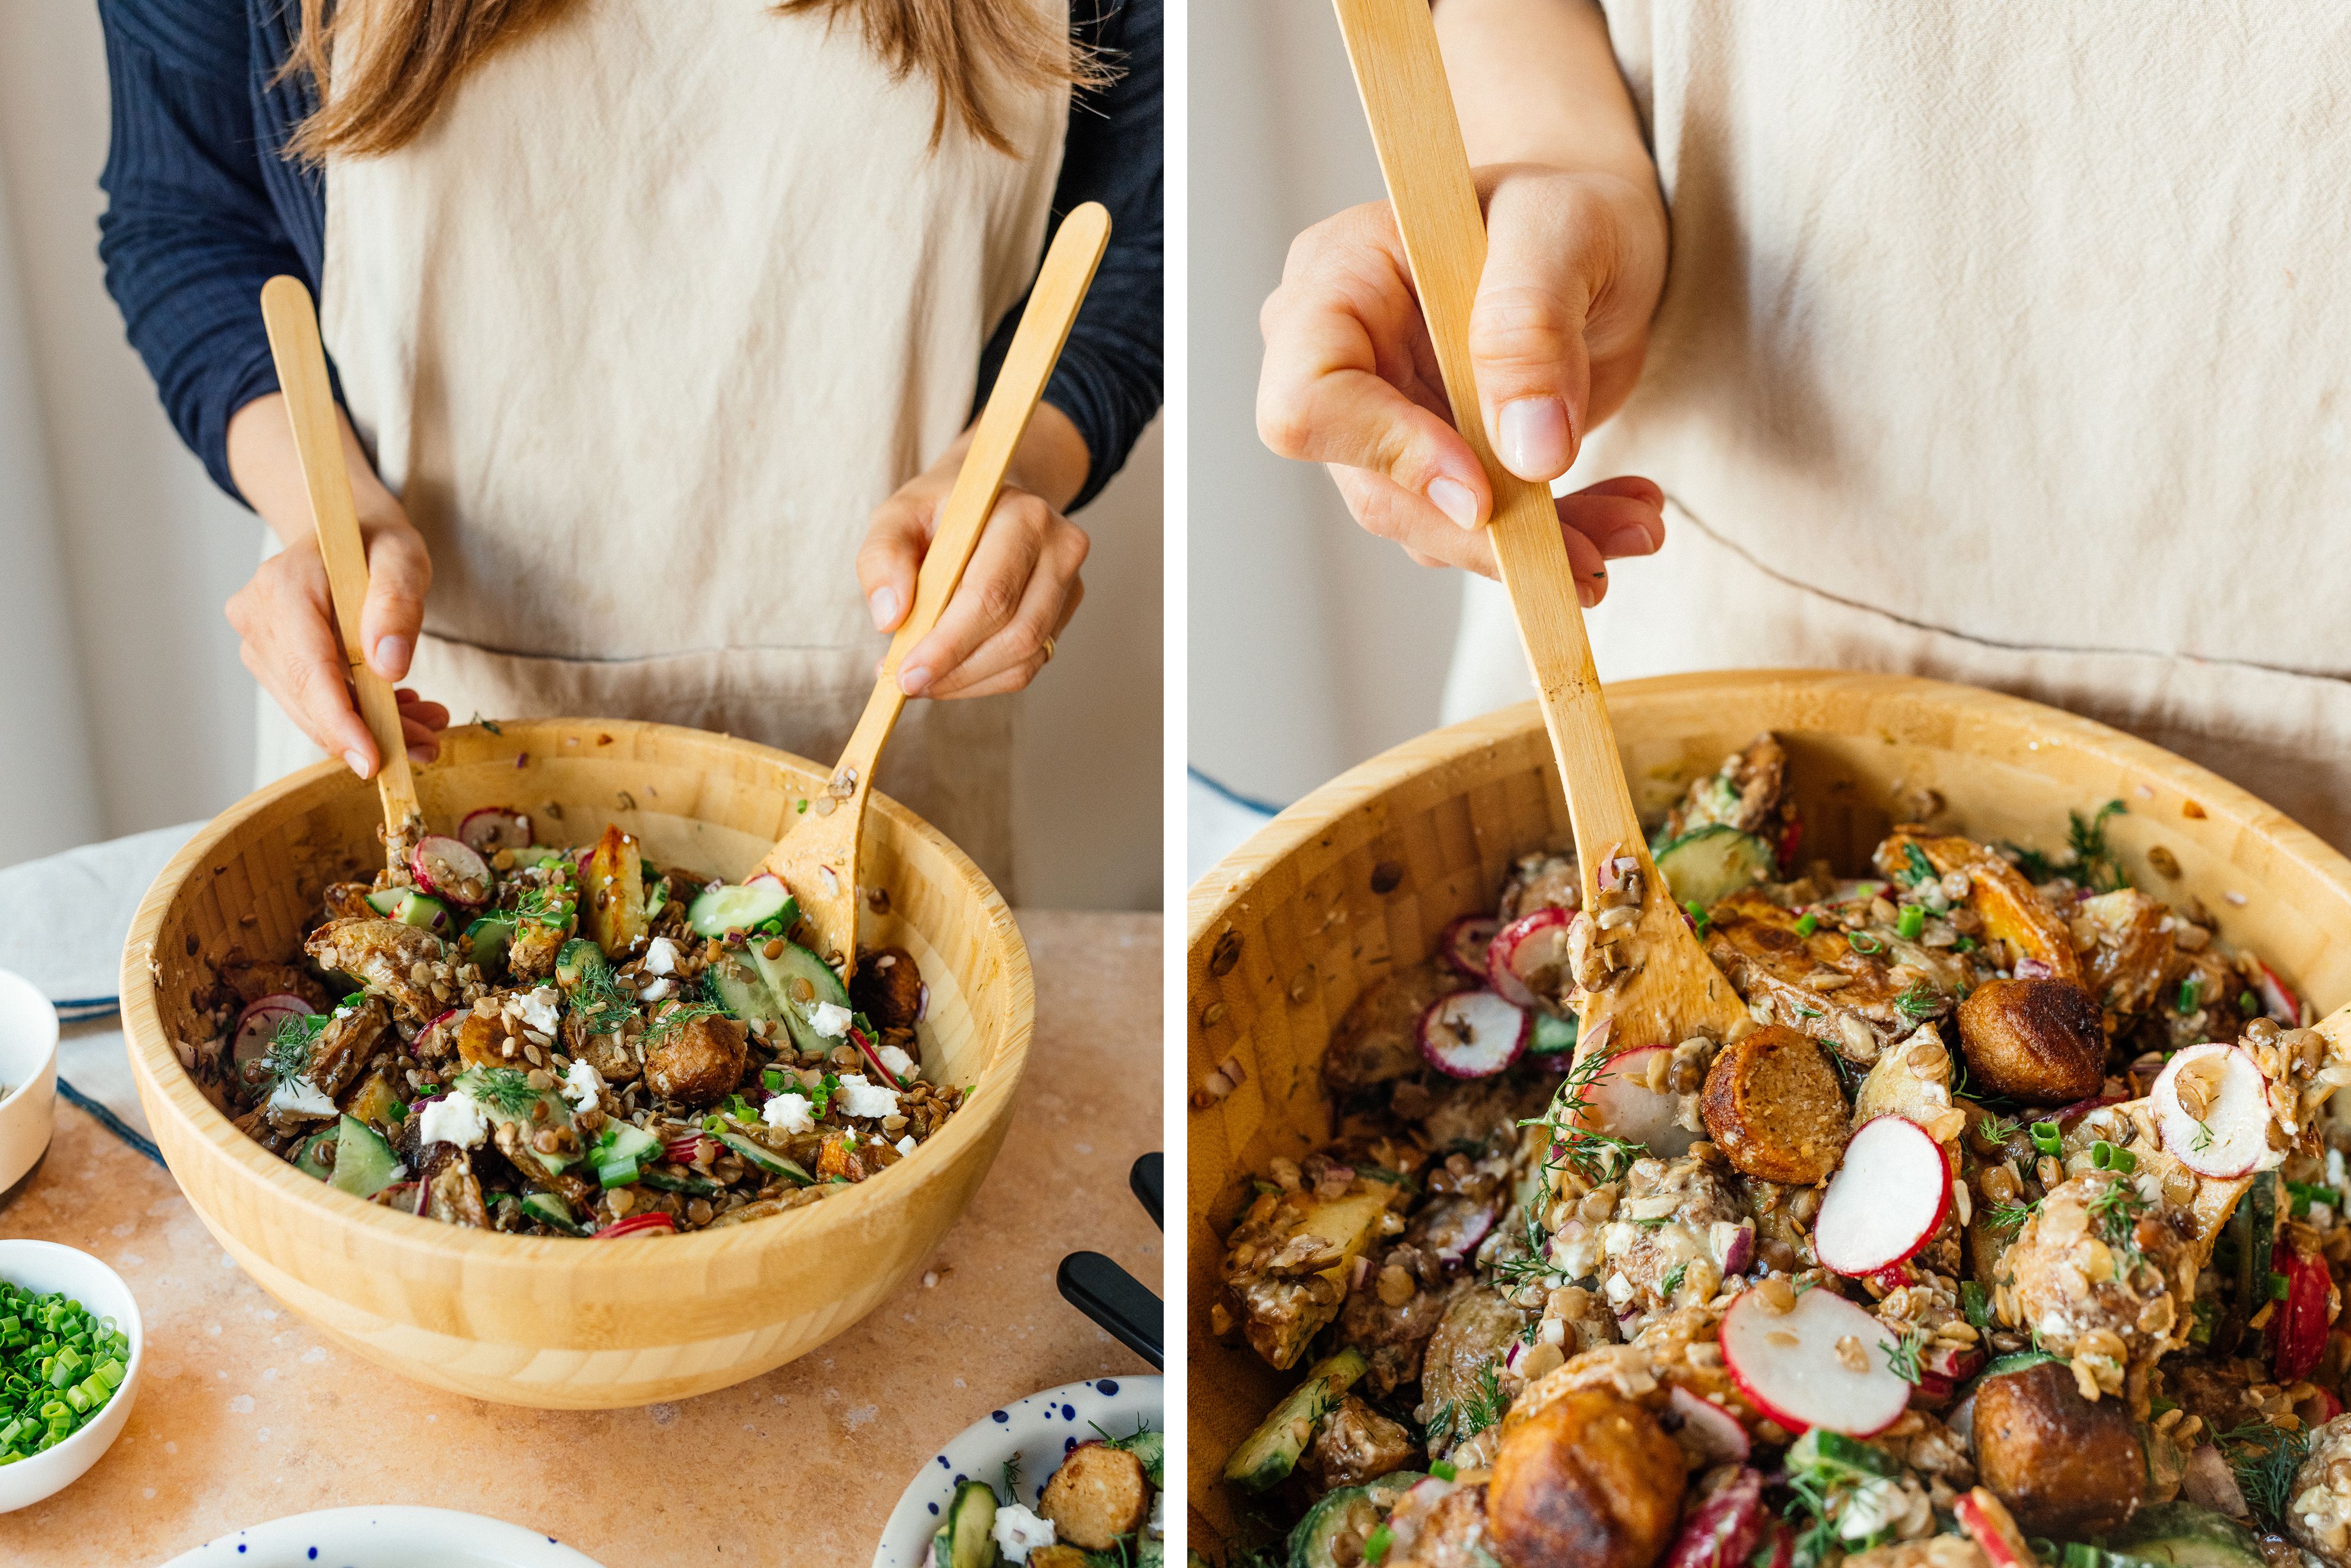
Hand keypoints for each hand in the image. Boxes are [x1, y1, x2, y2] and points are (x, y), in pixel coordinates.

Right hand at [225, 503, 446, 775]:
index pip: (308, 669)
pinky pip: (312, 701)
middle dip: (370, 732)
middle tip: (431, 744)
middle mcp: (256, 616)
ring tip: (427, 724)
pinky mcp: (269, 660)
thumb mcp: (403, 558)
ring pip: (311, 709)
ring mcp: (257, 641)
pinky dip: (358, 715)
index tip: (373, 762)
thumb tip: (388, 667)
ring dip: (371, 727)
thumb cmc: (376, 542)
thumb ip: (396, 605)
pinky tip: (401, 710)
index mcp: (283, 586)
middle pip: (310, 698)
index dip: (340, 721)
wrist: (345, 533)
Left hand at [857, 411, 1090, 699]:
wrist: (990, 497)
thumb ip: (883, 559)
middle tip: (907, 684)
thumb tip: (890, 620)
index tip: (905, 674)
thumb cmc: (941, 509)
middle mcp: (1059, 549)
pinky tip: (950, 672)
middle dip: (956, 671)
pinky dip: (983, 679)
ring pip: (1026, 657)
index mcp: (1023, 516)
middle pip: (1016, 633)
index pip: (992, 594)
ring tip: (923, 680)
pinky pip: (1028, 663)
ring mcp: (1070, 583)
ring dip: (968, 681)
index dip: (948, 644)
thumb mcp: (897, 516)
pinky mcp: (1064, 611)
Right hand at [1256, 165, 1670, 603]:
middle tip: (1590, 555)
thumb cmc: (1571, 208)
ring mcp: (1383, 422)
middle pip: (1374, 489)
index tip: (1484, 490)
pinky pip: (1476, 530)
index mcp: (1337, 280)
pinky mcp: (1434, 465)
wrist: (1600, 240)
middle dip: (1485, 533)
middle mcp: (1342, 359)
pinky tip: (1620, 515)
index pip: (1309, 398)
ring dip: (1536, 547)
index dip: (1387, 454)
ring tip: (1635, 524)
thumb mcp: (1567, 228)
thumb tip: (1526, 451)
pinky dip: (1554, 538)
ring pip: (1431, 526)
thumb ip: (1534, 322)